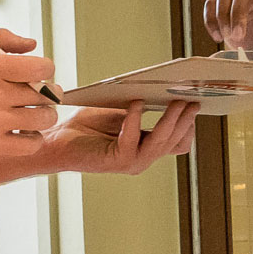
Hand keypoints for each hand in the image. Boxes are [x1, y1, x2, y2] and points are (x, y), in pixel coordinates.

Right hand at [0, 28, 58, 155]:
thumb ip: (3, 40)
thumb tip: (33, 45)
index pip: (40, 68)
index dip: (47, 69)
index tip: (41, 72)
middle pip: (44, 95)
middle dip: (49, 93)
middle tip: (42, 94)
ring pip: (42, 119)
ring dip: (45, 115)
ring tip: (37, 113)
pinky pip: (29, 145)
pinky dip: (34, 138)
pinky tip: (25, 131)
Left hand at [42, 101, 196, 174]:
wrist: (56, 141)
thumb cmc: (84, 127)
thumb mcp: (119, 113)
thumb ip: (139, 109)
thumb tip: (159, 91)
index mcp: (145, 148)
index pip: (178, 142)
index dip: (189, 126)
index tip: (195, 103)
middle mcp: (142, 159)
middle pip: (175, 142)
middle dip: (185, 120)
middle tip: (193, 100)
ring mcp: (132, 162)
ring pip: (161, 142)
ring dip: (169, 120)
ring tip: (175, 101)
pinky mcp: (117, 161)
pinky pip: (133, 139)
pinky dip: (135, 119)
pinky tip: (136, 103)